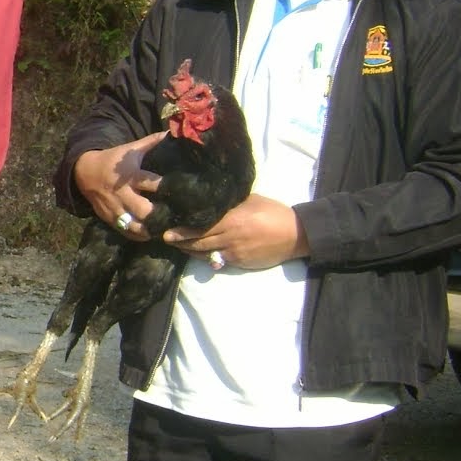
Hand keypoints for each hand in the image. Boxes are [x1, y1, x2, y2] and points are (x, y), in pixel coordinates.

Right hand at [73, 131, 167, 240]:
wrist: (85, 173)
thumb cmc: (114, 160)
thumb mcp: (130, 150)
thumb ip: (151, 143)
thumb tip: (171, 133)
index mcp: (130, 175)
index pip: (150, 182)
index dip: (165, 187)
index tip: (182, 192)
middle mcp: (123, 194)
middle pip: (143, 210)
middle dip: (158, 215)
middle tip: (174, 217)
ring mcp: (115, 208)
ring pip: (134, 226)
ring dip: (150, 230)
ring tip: (164, 230)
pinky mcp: (109, 218)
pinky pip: (125, 232)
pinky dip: (138, 236)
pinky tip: (150, 234)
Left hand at [164, 194, 308, 270]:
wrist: (295, 234)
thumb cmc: (272, 212)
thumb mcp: (250, 201)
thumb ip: (229, 203)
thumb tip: (210, 198)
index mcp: (232, 218)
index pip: (201, 224)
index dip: (183, 229)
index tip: (167, 228)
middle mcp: (229, 236)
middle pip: (198, 241)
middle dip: (180, 240)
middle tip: (165, 237)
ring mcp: (233, 251)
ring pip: (204, 252)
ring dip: (188, 250)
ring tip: (176, 245)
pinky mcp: (238, 262)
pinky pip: (216, 260)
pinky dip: (205, 257)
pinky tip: (197, 253)